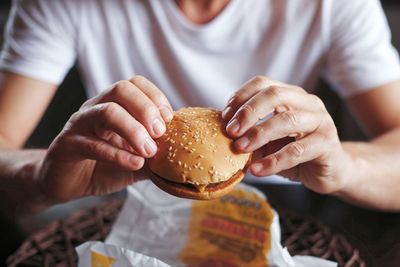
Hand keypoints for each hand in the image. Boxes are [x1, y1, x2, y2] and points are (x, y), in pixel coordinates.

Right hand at [38, 76, 172, 201]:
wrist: (67, 183)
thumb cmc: (103, 166)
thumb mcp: (136, 160)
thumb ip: (155, 155)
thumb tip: (182, 154)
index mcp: (112, 105)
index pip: (135, 84)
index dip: (155, 97)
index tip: (170, 119)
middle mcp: (95, 108)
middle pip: (121, 89)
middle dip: (146, 108)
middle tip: (160, 132)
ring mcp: (79, 124)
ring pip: (108, 112)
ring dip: (134, 130)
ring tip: (149, 151)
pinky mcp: (67, 145)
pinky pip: (93, 144)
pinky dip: (118, 154)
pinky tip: (135, 164)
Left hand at [222, 76, 347, 193]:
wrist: (329, 171)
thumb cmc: (294, 152)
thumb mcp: (267, 141)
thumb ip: (249, 134)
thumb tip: (220, 133)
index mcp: (290, 96)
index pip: (263, 83)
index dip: (241, 97)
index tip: (224, 116)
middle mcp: (307, 103)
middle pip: (275, 94)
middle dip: (248, 111)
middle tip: (230, 131)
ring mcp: (320, 121)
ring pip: (287, 120)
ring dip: (259, 134)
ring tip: (240, 149)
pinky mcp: (328, 143)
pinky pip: (298, 150)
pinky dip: (274, 160)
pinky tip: (258, 170)